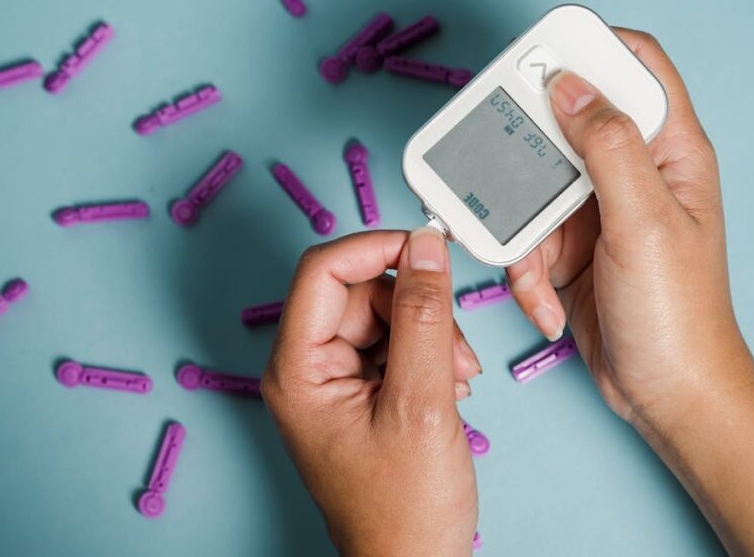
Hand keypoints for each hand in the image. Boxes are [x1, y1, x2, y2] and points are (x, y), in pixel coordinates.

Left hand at [262, 229, 478, 556]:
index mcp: (298, 370)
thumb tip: (424, 246)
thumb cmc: (404, 508)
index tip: (426, 248)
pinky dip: (428, 355)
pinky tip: (448, 385)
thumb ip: (424, 316)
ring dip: (430, 335)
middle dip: (417, 308)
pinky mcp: (359, 392)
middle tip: (454, 350)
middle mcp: (307, 369)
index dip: (376, 249)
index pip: (323, 271)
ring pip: (385, 315)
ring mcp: (333, 381)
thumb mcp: (422, 402)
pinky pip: (394, 344)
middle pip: (361, 292)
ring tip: (455, 380)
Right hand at [511, 29, 753, 556]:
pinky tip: (549, 306)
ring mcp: (600, 213)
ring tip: (538, 275)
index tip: (539, 60)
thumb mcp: (643, 222)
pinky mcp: (572, 250)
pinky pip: (527, 238)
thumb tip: (571, 86)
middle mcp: (634, 174)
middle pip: (568, 125)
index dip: (589, 51)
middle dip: (531, 155)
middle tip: (509, 177)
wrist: (665, 395)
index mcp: (671, 153)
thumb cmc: (677, 315)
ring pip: (534, 188)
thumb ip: (608, 147)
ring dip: (523, 235)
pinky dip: (525, 273)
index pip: (636, 68)